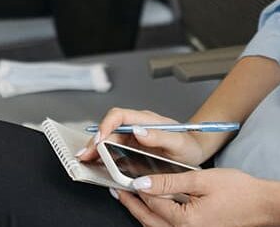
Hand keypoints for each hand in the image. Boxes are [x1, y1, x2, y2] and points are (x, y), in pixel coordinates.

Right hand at [77, 108, 208, 168]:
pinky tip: (96, 164)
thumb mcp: (178, 142)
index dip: (106, 125)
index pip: (119, 116)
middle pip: (109, 130)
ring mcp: (132, 139)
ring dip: (95, 149)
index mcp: (145, 120)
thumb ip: (160, 136)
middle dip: (94, 141)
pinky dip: (102, 157)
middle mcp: (136, 127)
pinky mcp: (131, 150)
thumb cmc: (188, 145)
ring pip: (108, 140)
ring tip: (85, 160)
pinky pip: (113, 151)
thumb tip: (138, 131)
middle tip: (85, 155)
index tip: (100, 139)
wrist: (195, 151)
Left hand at [113, 168, 276, 226]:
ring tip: (131, 197)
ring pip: (157, 226)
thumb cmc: (240, 191)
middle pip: (148, 220)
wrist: (263, 205)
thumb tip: (143, 183)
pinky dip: (158, 218)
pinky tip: (155, 205)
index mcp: (185, 220)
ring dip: (142, 212)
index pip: (151, 203)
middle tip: (119, 191)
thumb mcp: (201, 180)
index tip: (123, 178)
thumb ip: (170, 183)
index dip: (135, 189)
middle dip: (132, 204)